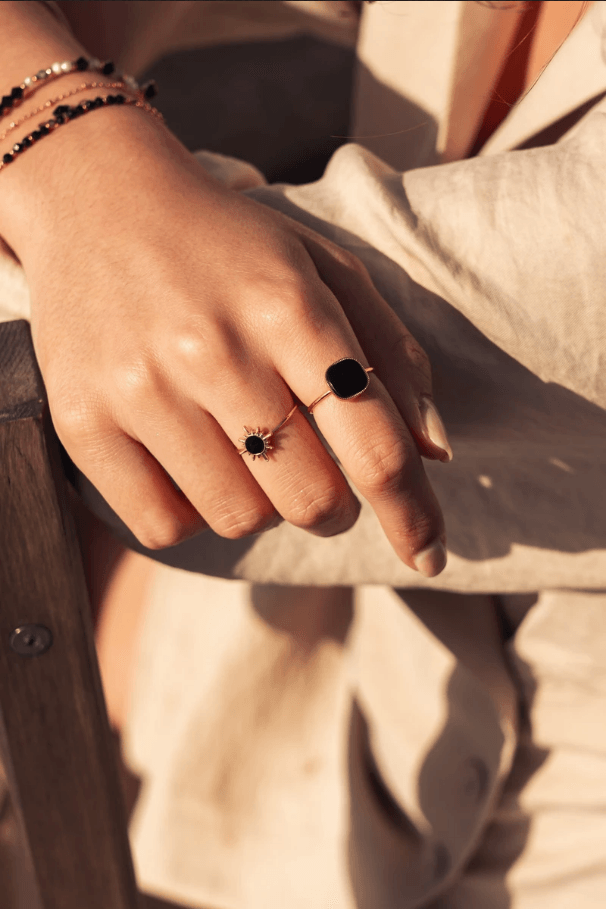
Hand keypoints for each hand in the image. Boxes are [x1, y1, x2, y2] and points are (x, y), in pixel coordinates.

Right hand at [0, 106, 449, 576]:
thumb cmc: (230, 245)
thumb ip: (391, 354)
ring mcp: (140, 389)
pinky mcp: (82, 422)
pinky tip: (193, 464)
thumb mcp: (325, 269)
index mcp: (289, 307)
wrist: (99, 200)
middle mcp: (213, 350)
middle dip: (333, 505)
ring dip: (263, 504)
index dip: (413, 516)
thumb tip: (434, 454)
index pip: (373, 445)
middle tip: (317, 472)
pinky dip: (194, 513)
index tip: (429, 556)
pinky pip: (165, 526)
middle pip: (311, 499)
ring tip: (244, 449)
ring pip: (241, 519)